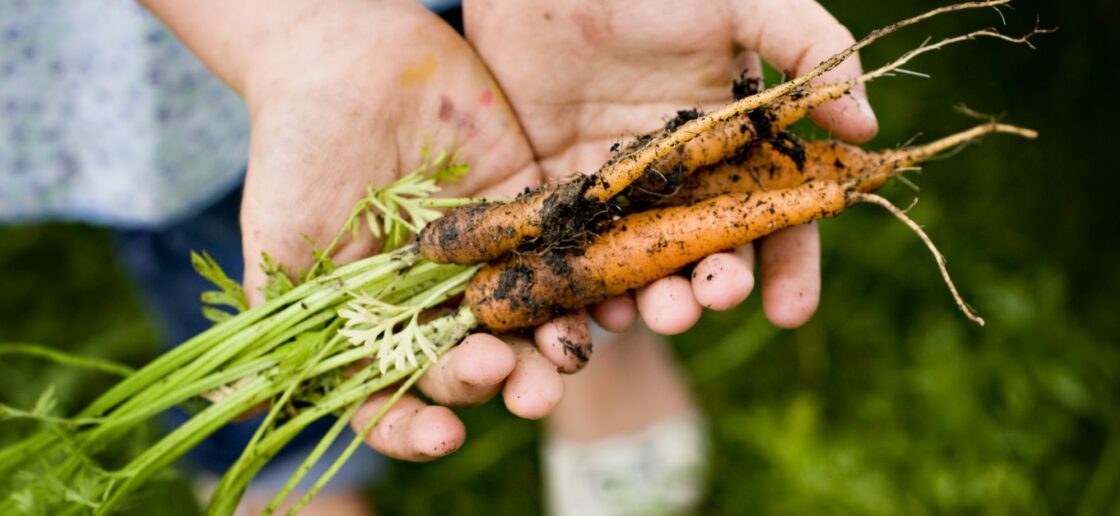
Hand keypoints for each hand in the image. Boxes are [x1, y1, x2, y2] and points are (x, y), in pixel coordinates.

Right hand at [143, 0, 589, 460]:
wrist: (345, 55)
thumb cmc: (295, 147)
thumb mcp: (280, 239)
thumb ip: (282, 321)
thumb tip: (235, 406)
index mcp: (378, 322)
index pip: (397, 395)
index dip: (417, 425)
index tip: (442, 435)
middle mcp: (437, 300)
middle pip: (476, 362)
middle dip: (502, 381)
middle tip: (527, 387)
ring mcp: (486, 257)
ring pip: (531, 317)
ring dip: (556, 343)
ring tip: (573, 350)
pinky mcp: (527, 208)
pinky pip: (566, 252)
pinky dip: (591, 277)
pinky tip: (613, 297)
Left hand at [465, 0, 878, 333]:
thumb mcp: (741, 3)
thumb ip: (808, 47)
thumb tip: (866, 127)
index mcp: (731, 148)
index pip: (773, 221)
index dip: (788, 270)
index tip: (790, 312)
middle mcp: (679, 182)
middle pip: (710, 256)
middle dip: (718, 289)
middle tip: (712, 299)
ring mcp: (616, 196)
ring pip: (645, 270)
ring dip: (657, 302)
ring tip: (660, 313)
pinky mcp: (554, 200)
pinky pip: (575, 260)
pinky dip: (585, 293)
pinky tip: (595, 306)